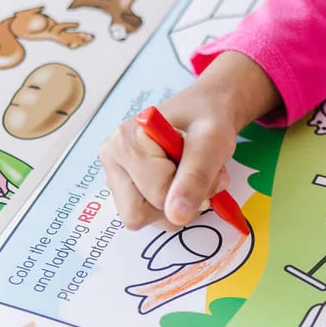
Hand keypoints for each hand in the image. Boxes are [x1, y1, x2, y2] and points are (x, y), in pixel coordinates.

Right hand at [99, 51, 280, 230]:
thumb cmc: (208, 118)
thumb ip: (195, 177)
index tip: (206, 166)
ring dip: (177, 204)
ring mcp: (116, 176)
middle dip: (175, 203)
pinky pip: (148, 214)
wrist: (207, 109)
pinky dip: (171, 204)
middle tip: (198, 176)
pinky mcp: (126, 187)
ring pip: (144, 218)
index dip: (188, 189)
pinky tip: (181, 179)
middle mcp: (113, 160)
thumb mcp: (213, 141)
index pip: (155, 196)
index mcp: (124, 142)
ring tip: (191, 174)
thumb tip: (176, 215)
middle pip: (138, 214)